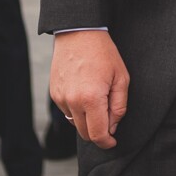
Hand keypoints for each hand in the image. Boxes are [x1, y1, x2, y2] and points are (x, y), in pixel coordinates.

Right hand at [50, 30, 129, 149]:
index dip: (107, 142)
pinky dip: (77, 110)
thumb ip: (119, 107)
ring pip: (74, 123)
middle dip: (98, 133)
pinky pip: (66, 111)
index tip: (112, 142)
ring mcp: (61, 98)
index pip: (98, 134)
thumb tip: (112, 127)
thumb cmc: (103, 53)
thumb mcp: (121, 78)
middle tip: (109, 121)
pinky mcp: (54, 93)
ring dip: (87, 121)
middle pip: (84, 133)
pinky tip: (85, 93)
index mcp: (91, 99)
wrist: (78, 33)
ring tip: (97, 101)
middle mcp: (72, 101)